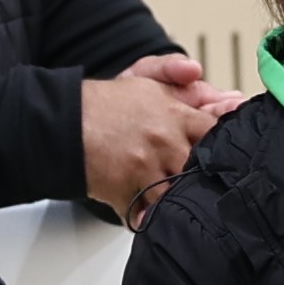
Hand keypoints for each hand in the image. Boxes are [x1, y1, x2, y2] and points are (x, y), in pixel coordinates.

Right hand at [83, 54, 228, 222]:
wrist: (62, 125)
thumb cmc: (103, 105)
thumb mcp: (141, 76)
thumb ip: (171, 69)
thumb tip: (195, 70)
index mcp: (174, 115)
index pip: (215, 131)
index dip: (220, 141)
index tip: (219, 149)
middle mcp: (164, 142)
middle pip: (201, 167)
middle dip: (201, 172)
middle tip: (199, 177)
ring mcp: (146, 169)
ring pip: (179, 193)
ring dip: (177, 197)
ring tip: (177, 198)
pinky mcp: (127, 193)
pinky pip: (147, 215)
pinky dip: (148, 215)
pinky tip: (149, 211)